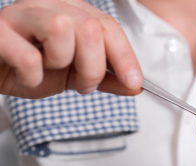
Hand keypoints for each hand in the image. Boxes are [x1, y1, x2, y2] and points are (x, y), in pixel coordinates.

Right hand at [0, 0, 142, 98]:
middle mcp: (45, 5)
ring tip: (47, 71)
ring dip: (61, 63)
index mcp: (68, 9)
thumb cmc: (25, 67)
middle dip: (94, 67)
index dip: (125, 56)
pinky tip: (25, 76)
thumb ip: (104, 78)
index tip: (134, 82)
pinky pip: (28, 55)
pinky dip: (33, 76)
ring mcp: (18, 14)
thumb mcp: (72, 75)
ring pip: (62, 28)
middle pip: (90, 28)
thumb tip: (134, 86)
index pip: (107, 25)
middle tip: (83, 85)